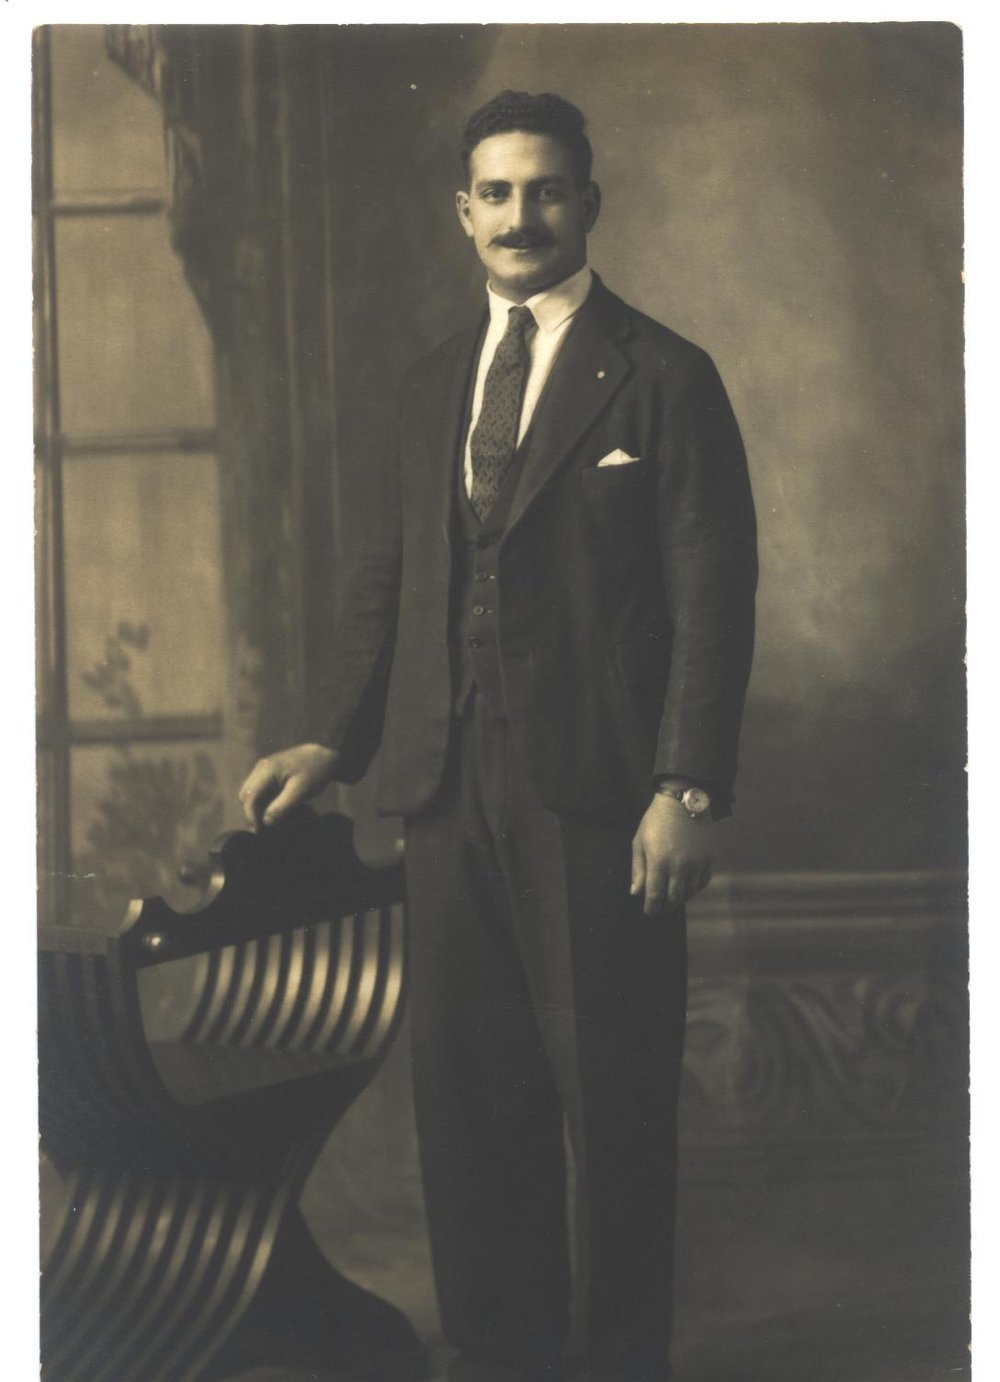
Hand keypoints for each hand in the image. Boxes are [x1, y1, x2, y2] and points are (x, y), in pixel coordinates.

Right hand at [238, 744, 338, 829]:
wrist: (325, 755)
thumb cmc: (314, 771)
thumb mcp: (301, 791)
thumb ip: (282, 807)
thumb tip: (265, 823)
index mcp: (266, 770)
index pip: (249, 796)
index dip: (250, 816)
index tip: (259, 832)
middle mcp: (261, 769)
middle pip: (246, 795)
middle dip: (252, 813)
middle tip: (264, 830)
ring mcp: (264, 771)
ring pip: (252, 795)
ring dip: (258, 809)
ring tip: (270, 823)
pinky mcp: (270, 775)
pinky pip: (261, 792)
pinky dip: (264, 803)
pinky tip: (275, 812)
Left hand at [630, 793, 715, 915]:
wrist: (683, 800)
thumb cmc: (656, 821)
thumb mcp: (640, 842)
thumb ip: (638, 869)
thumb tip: (636, 893)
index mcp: (658, 861)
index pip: (655, 895)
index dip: (652, 908)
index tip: (650, 912)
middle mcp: (679, 865)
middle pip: (673, 898)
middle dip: (666, 906)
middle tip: (662, 908)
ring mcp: (697, 862)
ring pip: (690, 892)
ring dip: (680, 898)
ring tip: (674, 897)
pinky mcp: (710, 858)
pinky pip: (703, 881)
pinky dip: (695, 887)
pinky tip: (688, 886)